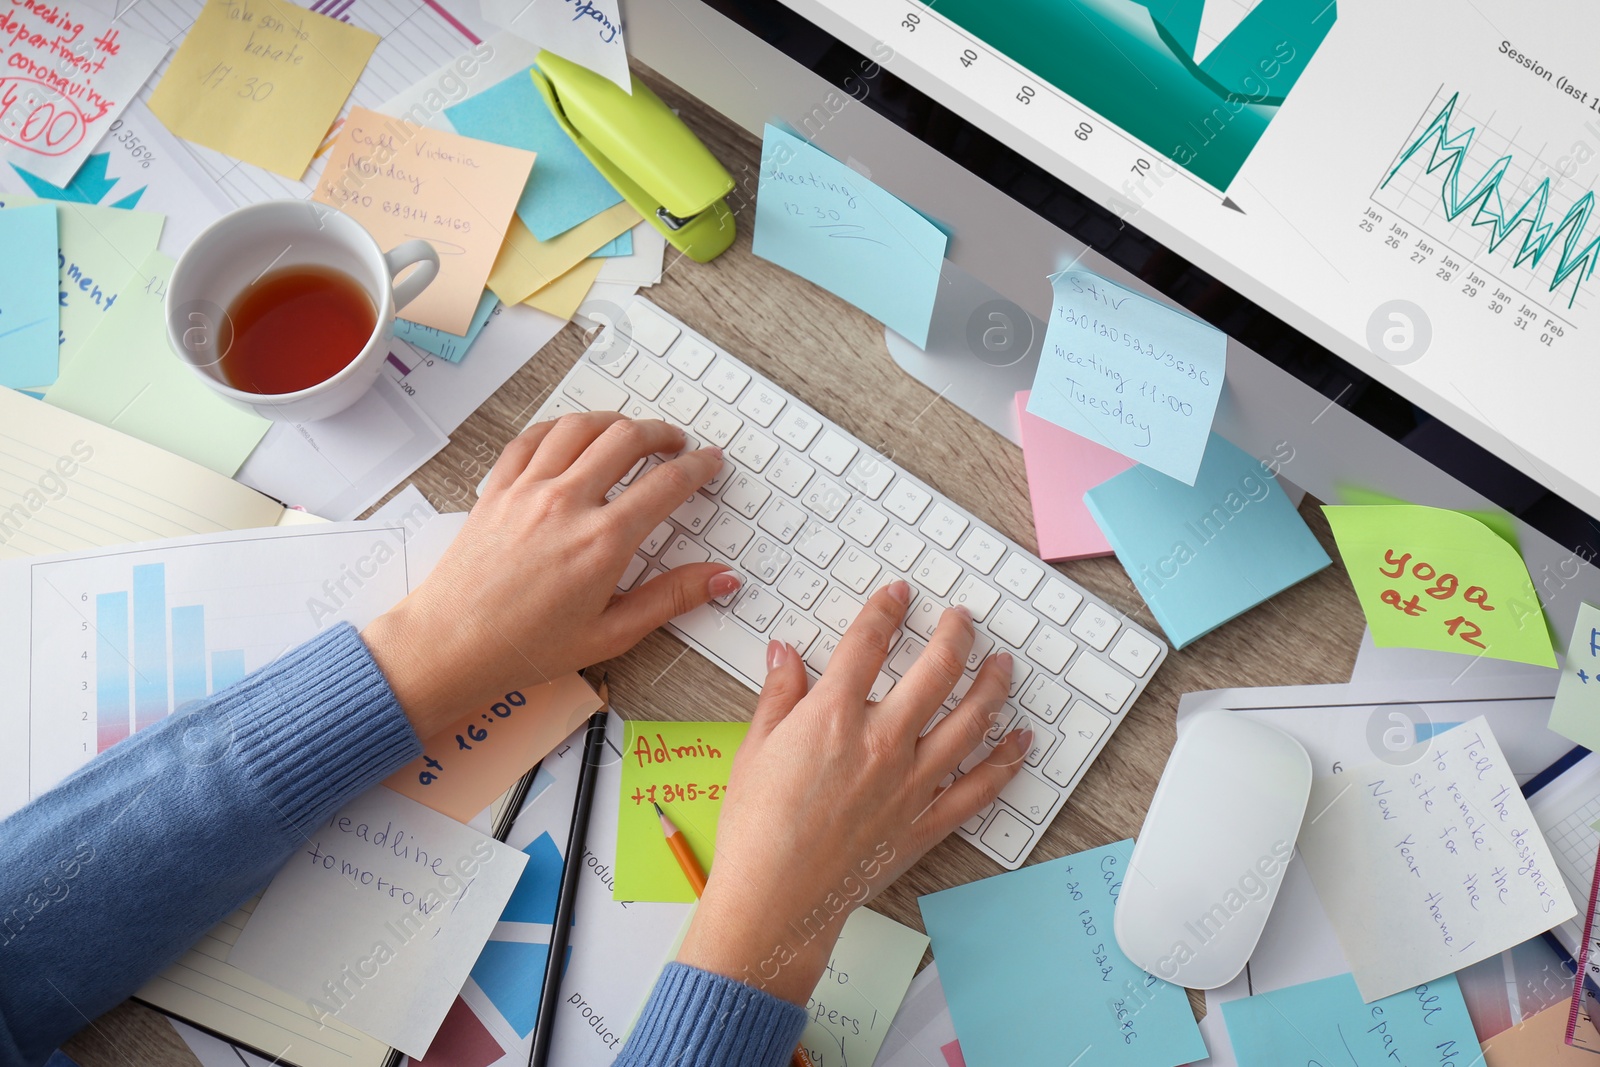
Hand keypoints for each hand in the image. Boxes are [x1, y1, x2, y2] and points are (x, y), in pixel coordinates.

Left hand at [363, 413, 740, 737]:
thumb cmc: (525, 648)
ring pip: (580, 427)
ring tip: (629, 431)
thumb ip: (671, 598)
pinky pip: (531, 438)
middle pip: (627, 440)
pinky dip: (559, 427)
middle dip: (661, 434)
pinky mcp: (497, 490)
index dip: (697, 468)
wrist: (451, 646)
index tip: (708, 463)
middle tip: (675, 443)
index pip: (666, 485)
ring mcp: (528, 491)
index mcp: (602, 542)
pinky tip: (570, 434)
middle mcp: (566, 505)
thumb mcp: (612, 633)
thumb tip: (718, 579)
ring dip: (614, 421)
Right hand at [676, 580, 1030, 1003]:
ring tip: (1002, 665)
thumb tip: (784, 654)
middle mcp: (882, 742)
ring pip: (971, 721)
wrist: (776, 901)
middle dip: (955, 635)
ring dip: (992, 686)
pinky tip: (1019, 741)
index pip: (868, 643)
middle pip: (936, 671)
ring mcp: (911, 783)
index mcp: (832, 717)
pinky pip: (978, 787)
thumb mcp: (754, 749)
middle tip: (962, 619)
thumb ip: (778, 695)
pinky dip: (1005, 761)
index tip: (898, 595)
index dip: (886, 610)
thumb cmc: (756, 832)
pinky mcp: (925, 822)